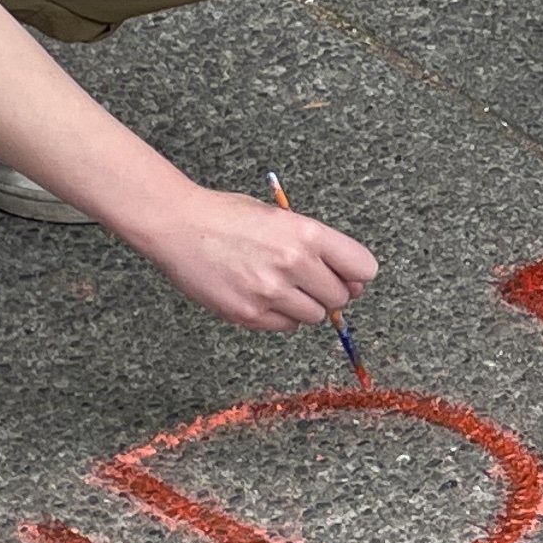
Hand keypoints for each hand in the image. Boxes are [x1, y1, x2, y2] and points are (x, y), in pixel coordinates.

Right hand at [136, 182, 379, 330]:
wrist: (178, 225)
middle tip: (305, 280)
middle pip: (340, 297)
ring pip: (314, 317)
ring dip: (304, 306)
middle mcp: (294, 264)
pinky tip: (260, 294)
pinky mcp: (249, 314)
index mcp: (307, 234)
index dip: (355, 274)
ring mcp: (271, 292)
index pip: (364, 268)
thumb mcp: (281, 217)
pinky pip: (285, 327)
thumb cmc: (228, 216)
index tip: (345, 275)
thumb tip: (349, 281)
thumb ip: (317, 246)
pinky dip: (280, 316)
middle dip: (328, 291)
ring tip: (278, 285)